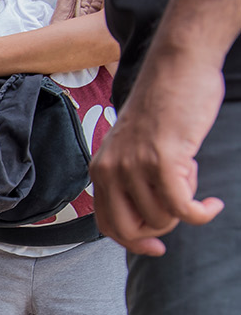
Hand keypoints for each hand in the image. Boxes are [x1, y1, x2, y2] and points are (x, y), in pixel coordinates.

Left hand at [90, 51, 224, 255]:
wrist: (178, 65)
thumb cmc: (164, 104)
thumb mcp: (134, 145)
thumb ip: (132, 176)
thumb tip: (147, 214)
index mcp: (101, 169)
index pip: (107, 224)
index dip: (133, 242)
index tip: (157, 248)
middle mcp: (111, 170)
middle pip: (130, 230)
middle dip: (159, 231)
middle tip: (181, 212)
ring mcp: (135, 166)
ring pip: (162, 218)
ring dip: (185, 207)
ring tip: (192, 176)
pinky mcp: (164, 160)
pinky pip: (182, 208)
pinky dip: (200, 214)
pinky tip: (213, 204)